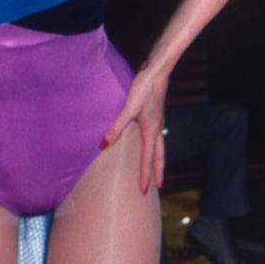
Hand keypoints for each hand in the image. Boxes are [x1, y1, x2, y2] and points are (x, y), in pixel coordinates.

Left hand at [102, 68, 168, 194]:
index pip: (148, 159)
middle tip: (158, 187)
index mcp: (151, 131)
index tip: (144, 191)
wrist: (157, 72)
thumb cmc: (144, 89)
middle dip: (158, 172)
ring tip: (156, 170)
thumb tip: (104, 145)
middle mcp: (157, 129)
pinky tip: (149, 145)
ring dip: (158, 161)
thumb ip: (116, 127)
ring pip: (160, 148)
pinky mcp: (155, 116)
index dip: (145, 176)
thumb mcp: (128, 108)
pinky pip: (156, 139)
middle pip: (159, 157)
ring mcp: (158, 123)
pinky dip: (155, 148)